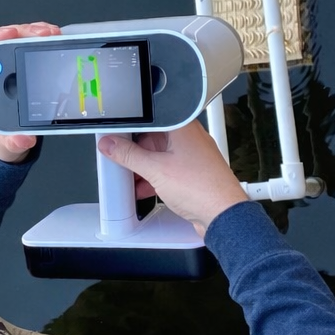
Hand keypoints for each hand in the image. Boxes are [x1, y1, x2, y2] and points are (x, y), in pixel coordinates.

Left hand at [0, 22, 60, 162]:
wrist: (8, 138)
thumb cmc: (0, 137)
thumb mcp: (6, 144)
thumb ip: (13, 143)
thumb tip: (23, 138)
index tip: (9, 34)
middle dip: (20, 32)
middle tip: (42, 34)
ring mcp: (0, 65)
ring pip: (12, 39)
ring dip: (32, 32)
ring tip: (52, 34)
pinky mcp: (14, 62)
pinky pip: (23, 43)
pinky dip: (38, 38)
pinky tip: (52, 37)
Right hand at [97, 120, 248, 235]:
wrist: (223, 215)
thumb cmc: (203, 187)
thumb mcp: (156, 170)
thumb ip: (129, 156)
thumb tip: (111, 145)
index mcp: (182, 127)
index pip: (149, 119)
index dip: (129, 127)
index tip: (114, 136)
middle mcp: (190, 138)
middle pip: (153, 138)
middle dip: (134, 151)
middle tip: (118, 158)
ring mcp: (193, 156)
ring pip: (160, 156)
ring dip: (143, 167)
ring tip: (129, 177)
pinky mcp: (193, 173)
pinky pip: (168, 170)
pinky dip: (154, 177)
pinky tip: (144, 188)